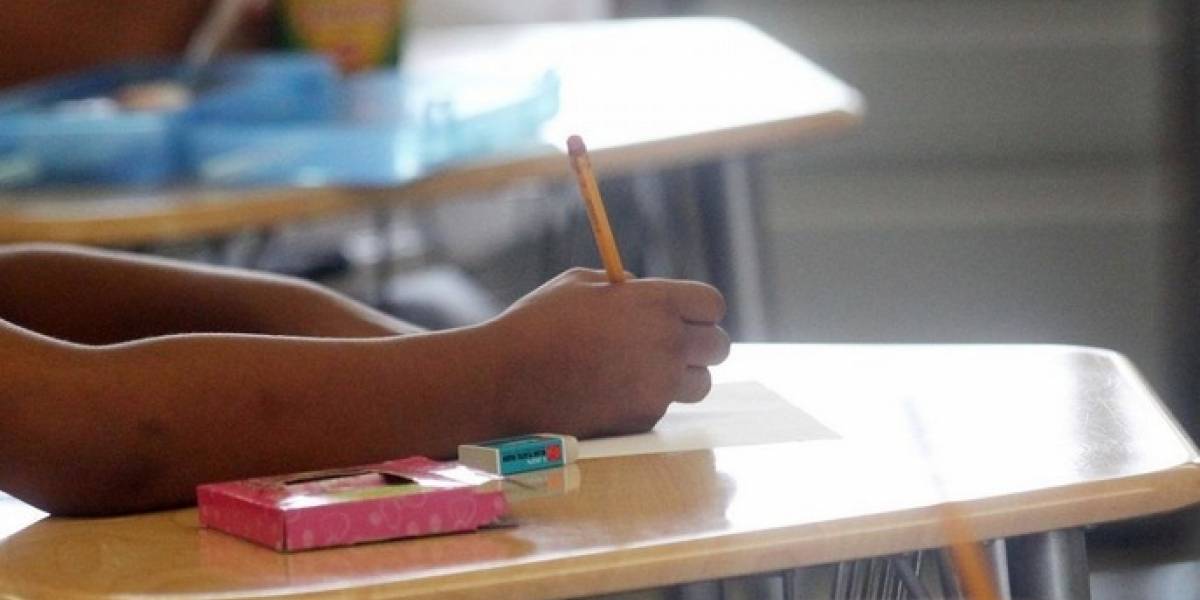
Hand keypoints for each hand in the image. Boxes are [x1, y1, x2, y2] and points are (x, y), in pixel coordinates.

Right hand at [482, 268, 729, 438]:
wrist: (506, 379)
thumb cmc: (537, 324)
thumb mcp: (580, 285)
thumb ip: (623, 289)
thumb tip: (644, 293)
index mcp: (655, 303)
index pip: (711, 305)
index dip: (700, 310)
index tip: (686, 316)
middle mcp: (667, 344)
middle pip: (719, 347)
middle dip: (701, 345)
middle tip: (676, 346)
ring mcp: (658, 386)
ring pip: (700, 384)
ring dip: (683, 378)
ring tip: (647, 371)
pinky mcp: (644, 419)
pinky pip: (663, 407)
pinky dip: (647, 401)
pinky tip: (612, 392)